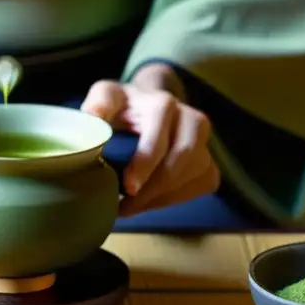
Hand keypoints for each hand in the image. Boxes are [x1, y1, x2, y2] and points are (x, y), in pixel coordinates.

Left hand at [81, 63, 219, 216]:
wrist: (147, 110)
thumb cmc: (123, 109)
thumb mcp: (107, 98)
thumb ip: (99, 104)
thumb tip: (94, 115)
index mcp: (162, 104)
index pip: (161, 133)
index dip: (146, 161)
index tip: (129, 186)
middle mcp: (191, 118)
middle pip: (182, 157)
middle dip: (154, 187)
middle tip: (126, 206)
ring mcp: (205, 141)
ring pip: (193, 174)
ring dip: (161, 196)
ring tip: (132, 205)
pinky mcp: (210, 160)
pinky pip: (201, 184)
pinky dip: (175, 198)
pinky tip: (151, 199)